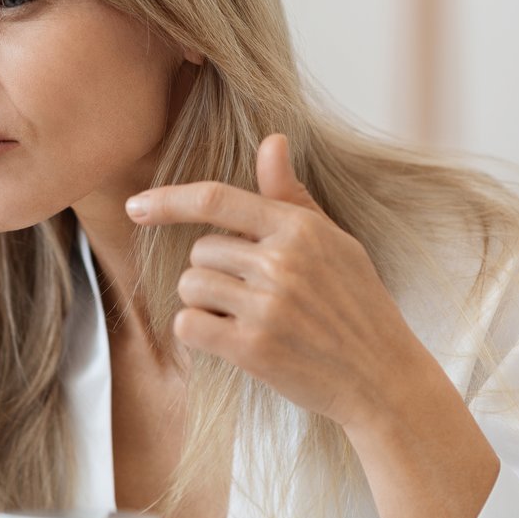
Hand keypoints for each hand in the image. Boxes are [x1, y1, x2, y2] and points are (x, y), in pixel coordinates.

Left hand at [125, 134, 439, 430]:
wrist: (383, 378)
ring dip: (205, 303)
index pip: (216, 199)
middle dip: (213, 272)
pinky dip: (198, 332)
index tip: (135, 207)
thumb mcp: (334, 243)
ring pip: (190, 287)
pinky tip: (231, 339)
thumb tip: (271, 139)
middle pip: (199, 251)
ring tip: (248, 318)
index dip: (168, 201)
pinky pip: (188, 325)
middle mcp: (282, 262)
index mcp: (300, 229)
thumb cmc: (357, 306)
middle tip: (253, 296)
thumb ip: (291, 195)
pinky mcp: (253, 349)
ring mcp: (268, 306)